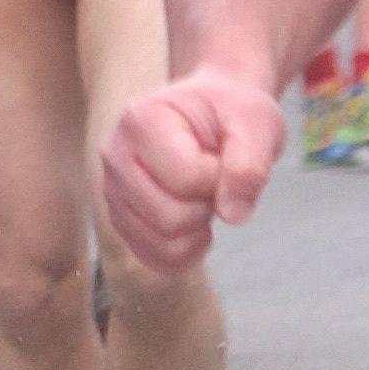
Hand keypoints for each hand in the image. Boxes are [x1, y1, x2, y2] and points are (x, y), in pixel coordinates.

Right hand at [100, 70, 287, 268]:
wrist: (208, 111)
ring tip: (201, 197)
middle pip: (170, 217)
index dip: (220, 176)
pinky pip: (153, 258)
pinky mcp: (119, 217)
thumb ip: (250, 165)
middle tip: (214, 180)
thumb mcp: (256, 122)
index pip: (187, 177)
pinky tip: (195, 226)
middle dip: (208, 206)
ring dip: (197, 230)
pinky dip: (184, 252)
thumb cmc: (228, 111)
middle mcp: (115, 155)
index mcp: (142, 120)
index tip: (222, 155)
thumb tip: (232, 216)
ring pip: (162, 242)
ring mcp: (112, 189)